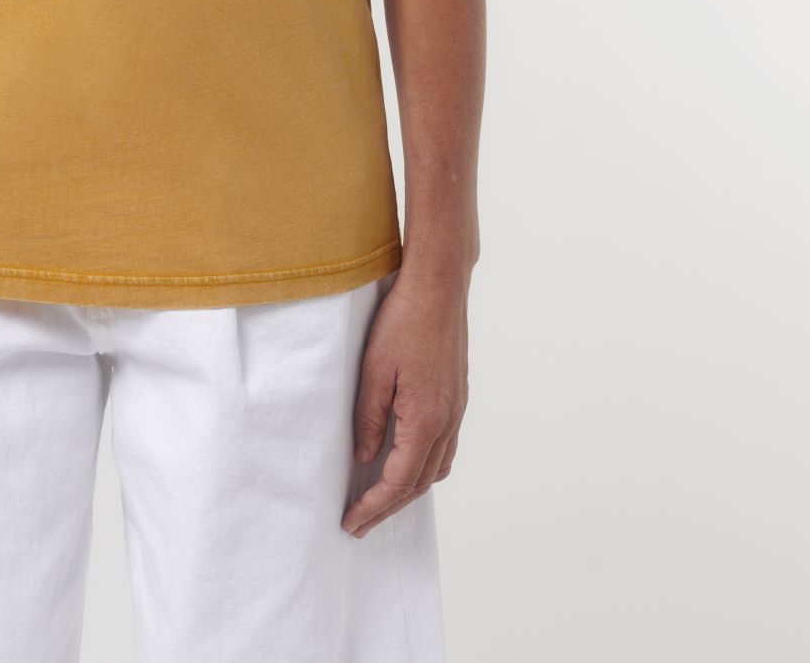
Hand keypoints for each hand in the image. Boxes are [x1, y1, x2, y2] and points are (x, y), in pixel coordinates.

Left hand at [341, 267, 468, 537]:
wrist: (439, 287)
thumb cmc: (402, 322)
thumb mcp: (372, 371)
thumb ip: (369, 420)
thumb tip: (366, 458)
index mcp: (425, 421)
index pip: (397, 482)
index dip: (373, 507)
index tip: (351, 522)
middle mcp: (447, 422)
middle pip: (419, 484)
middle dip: (388, 508)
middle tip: (360, 523)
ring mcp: (456, 411)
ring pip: (436, 469)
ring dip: (409, 490)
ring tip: (380, 500)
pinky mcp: (457, 398)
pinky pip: (445, 448)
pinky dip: (425, 467)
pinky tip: (407, 462)